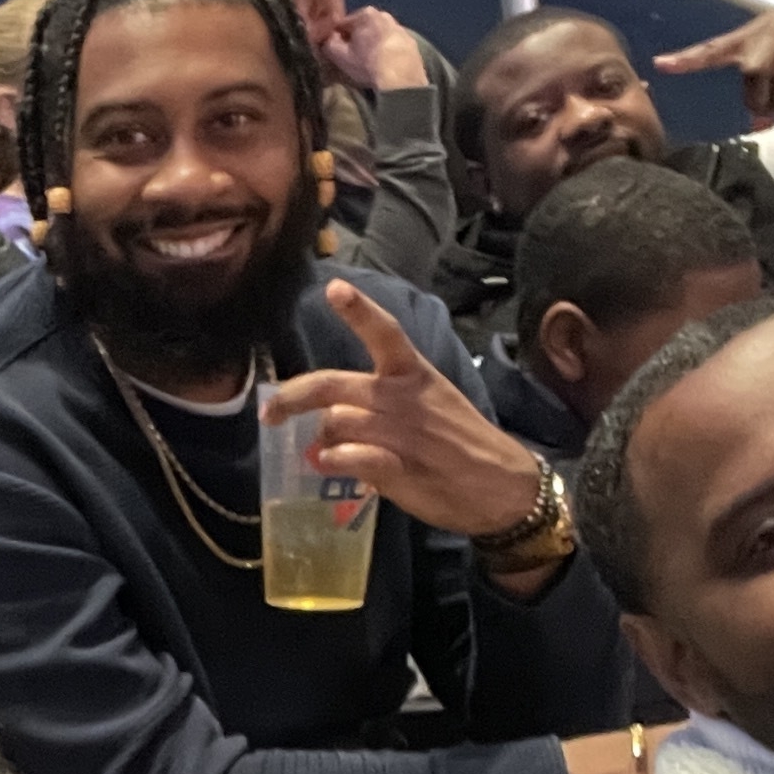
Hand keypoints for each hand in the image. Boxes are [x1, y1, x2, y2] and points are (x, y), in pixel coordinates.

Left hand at [266, 282, 550, 543]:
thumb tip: (326, 426)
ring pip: (335, 422)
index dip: (358, 310)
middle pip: (333, 384)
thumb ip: (378, 408)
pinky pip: (352, 457)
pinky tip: (331, 465)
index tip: (333, 287)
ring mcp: (399, 432)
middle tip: (271, 412)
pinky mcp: (398, 467)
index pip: (385, 332)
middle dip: (293, 395)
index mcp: (413, 374)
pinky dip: (335, 460)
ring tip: (327, 453)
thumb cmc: (460, 443)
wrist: (502, 486)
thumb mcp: (428, 407)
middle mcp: (402, 397)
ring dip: (321, 438)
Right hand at [323, 5, 434, 95]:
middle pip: (363, 28)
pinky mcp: (412, 43)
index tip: (335, 51)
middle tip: (353, 59)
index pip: (343, 24)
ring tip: (370, 65)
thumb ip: (329, 43)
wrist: (402, 79)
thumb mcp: (340, 56)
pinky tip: (386, 67)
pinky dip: (389, 53)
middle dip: (357, 40)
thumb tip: (327, 38)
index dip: (336, 38)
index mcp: (365, 14)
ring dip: (374, 46)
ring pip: (380, 36)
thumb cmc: (367, 64)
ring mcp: (401, 29)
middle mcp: (384, 15)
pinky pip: (394, 46)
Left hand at [656, 0, 773, 125]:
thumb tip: (757, 125)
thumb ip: (756, 88)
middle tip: (772, 105)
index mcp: (748, 37)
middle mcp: (769, 35)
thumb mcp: (766, 53)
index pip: (712, 50)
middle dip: (763, 101)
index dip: (688, 59)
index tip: (661, 65)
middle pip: (756, 79)